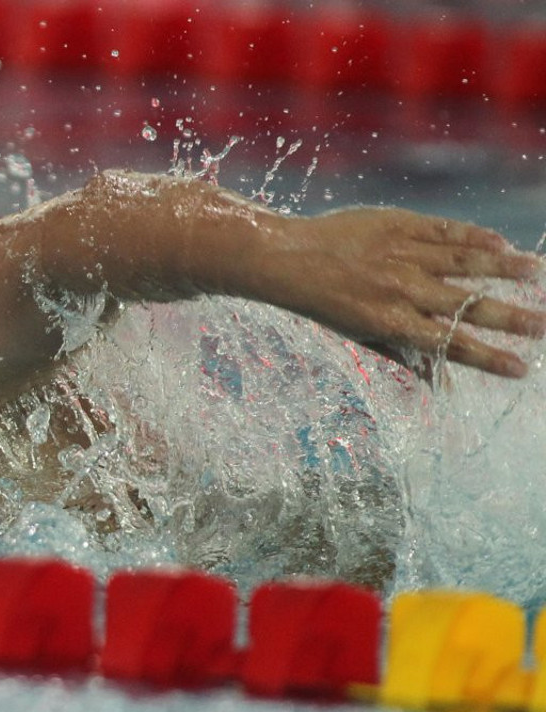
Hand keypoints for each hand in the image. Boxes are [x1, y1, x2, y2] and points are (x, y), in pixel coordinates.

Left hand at [245, 207, 545, 378]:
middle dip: (510, 318)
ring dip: (501, 268)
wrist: (288, 258)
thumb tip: (444, 389)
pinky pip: (443, 230)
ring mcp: (400, 254)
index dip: (488, 358)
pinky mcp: (396, 224)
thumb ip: (406, 358)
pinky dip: (473, 236)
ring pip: (461, 261)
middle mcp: (400, 289)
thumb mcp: (362, 337)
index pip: (451, 345)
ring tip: (535, 272)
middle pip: (466, 305)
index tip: (522, 368)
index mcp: (392, 322)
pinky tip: (500, 243)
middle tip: (544, 326)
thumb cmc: (327, 303)